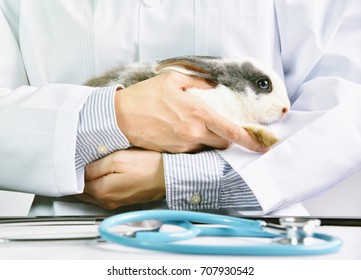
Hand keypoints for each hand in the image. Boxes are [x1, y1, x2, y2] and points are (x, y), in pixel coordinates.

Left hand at [74, 149, 164, 209]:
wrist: (168, 176)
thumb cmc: (147, 166)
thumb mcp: (118, 159)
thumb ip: (96, 167)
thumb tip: (82, 171)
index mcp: (102, 191)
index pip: (76, 185)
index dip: (71, 174)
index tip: (69, 165)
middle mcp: (108, 201)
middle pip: (84, 193)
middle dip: (78, 182)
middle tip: (74, 168)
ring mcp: (117, 202)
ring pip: (95, 194)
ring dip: (90, 184)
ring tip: (87, 171)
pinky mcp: (125, 200)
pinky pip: (106, 194)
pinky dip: (101, 187)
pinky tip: (104, 176)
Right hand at [114, 71, 268, 152]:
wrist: (122, 118)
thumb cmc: (146, 97)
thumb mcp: (173, 80)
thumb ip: (198, 82)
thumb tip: (212, 86)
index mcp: (199, 115)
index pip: (232, 132)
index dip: (250, 140)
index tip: (262, 146)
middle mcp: (195, 134)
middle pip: (223, 143)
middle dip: (227, 138)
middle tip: (223, 129)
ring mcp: (185, 145)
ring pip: (207, 147)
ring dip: (209, 139)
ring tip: (194, 126)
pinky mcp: (174, 152)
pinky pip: (192, 150)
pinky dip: (194, 142)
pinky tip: (181, 131)